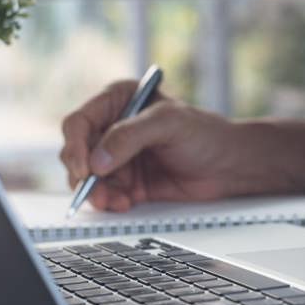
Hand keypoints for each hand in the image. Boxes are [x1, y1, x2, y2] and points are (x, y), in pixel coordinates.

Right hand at [60, 80, 241, 211]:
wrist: (229, 166)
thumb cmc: (205, 134)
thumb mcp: (168, 124)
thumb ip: (129, 136)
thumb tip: (96, 162)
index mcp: (118, 100)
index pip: (79, 122)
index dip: (76, 146)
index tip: (85, 169)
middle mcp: (112, 127)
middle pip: (77, 152)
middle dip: (83, 175)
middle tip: (96, 192)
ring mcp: (118, 156)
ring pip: (87, 178)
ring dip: (96, 193)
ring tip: (116, 201)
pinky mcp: (127, 181)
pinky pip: (104, 194)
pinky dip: (109, 202)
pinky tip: (125, 203)